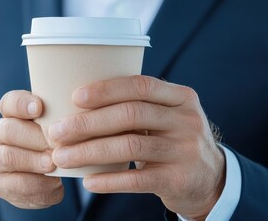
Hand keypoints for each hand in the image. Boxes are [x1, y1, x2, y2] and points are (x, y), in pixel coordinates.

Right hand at [0, 90, 62, 208]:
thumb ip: (58, 122)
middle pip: (8, 130)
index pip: (9, 102)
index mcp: (10, 115)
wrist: (44, 184)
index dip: (21, 103)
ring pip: (8, 157)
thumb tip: (72, 118)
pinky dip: (38, 184)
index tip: (39, 108)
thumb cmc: (52, 149)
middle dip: (34, 137)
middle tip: (55, 145)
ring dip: (34, 161)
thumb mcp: (55, 132)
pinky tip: (54, 183)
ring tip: (53, 164)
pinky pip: (16, 184)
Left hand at [49, 75, 225, 219]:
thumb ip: (138, 105)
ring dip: (90, 152)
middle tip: (57, 131)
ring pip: (130, 147)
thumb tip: (78, 101)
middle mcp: (186, 121)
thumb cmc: (174, 141)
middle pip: (131, 115)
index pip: (141, 86)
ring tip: (62, 157)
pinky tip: (88, 181)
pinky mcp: (179, 179)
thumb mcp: (168, 116)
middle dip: (88, 123)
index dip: (106, 90)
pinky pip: (138, 180)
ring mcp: (185, 151)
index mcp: (181, 97)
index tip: (75, 97)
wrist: (211, 179)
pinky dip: (109, 181)